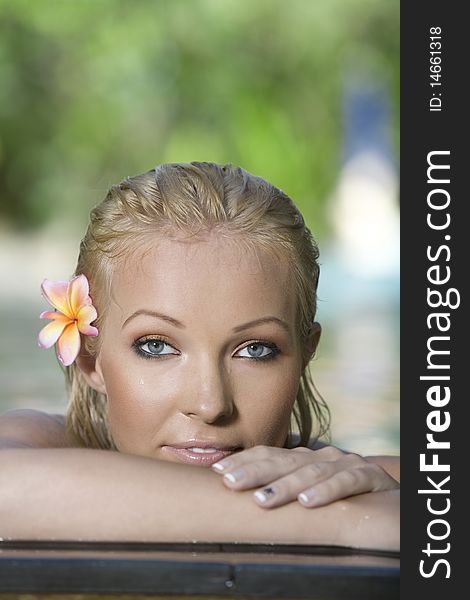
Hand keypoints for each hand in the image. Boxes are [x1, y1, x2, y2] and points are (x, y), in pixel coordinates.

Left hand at [211, 445, 398, 508]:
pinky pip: (348, 481)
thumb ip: (285, 488)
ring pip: (312, 472)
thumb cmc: (345, 495)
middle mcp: (323, 456)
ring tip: (262, 499)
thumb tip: (243, 494)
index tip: (218, 473)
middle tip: (229, 482)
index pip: (270, 455)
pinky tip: (309, 502)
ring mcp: (346, 464)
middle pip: (284, 461)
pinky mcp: (371, 478)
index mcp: (306, 458)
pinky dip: (328, 490)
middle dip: (255, 471)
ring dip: (286, 485)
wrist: (393, 498)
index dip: (245, 461)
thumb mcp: (311, 491)